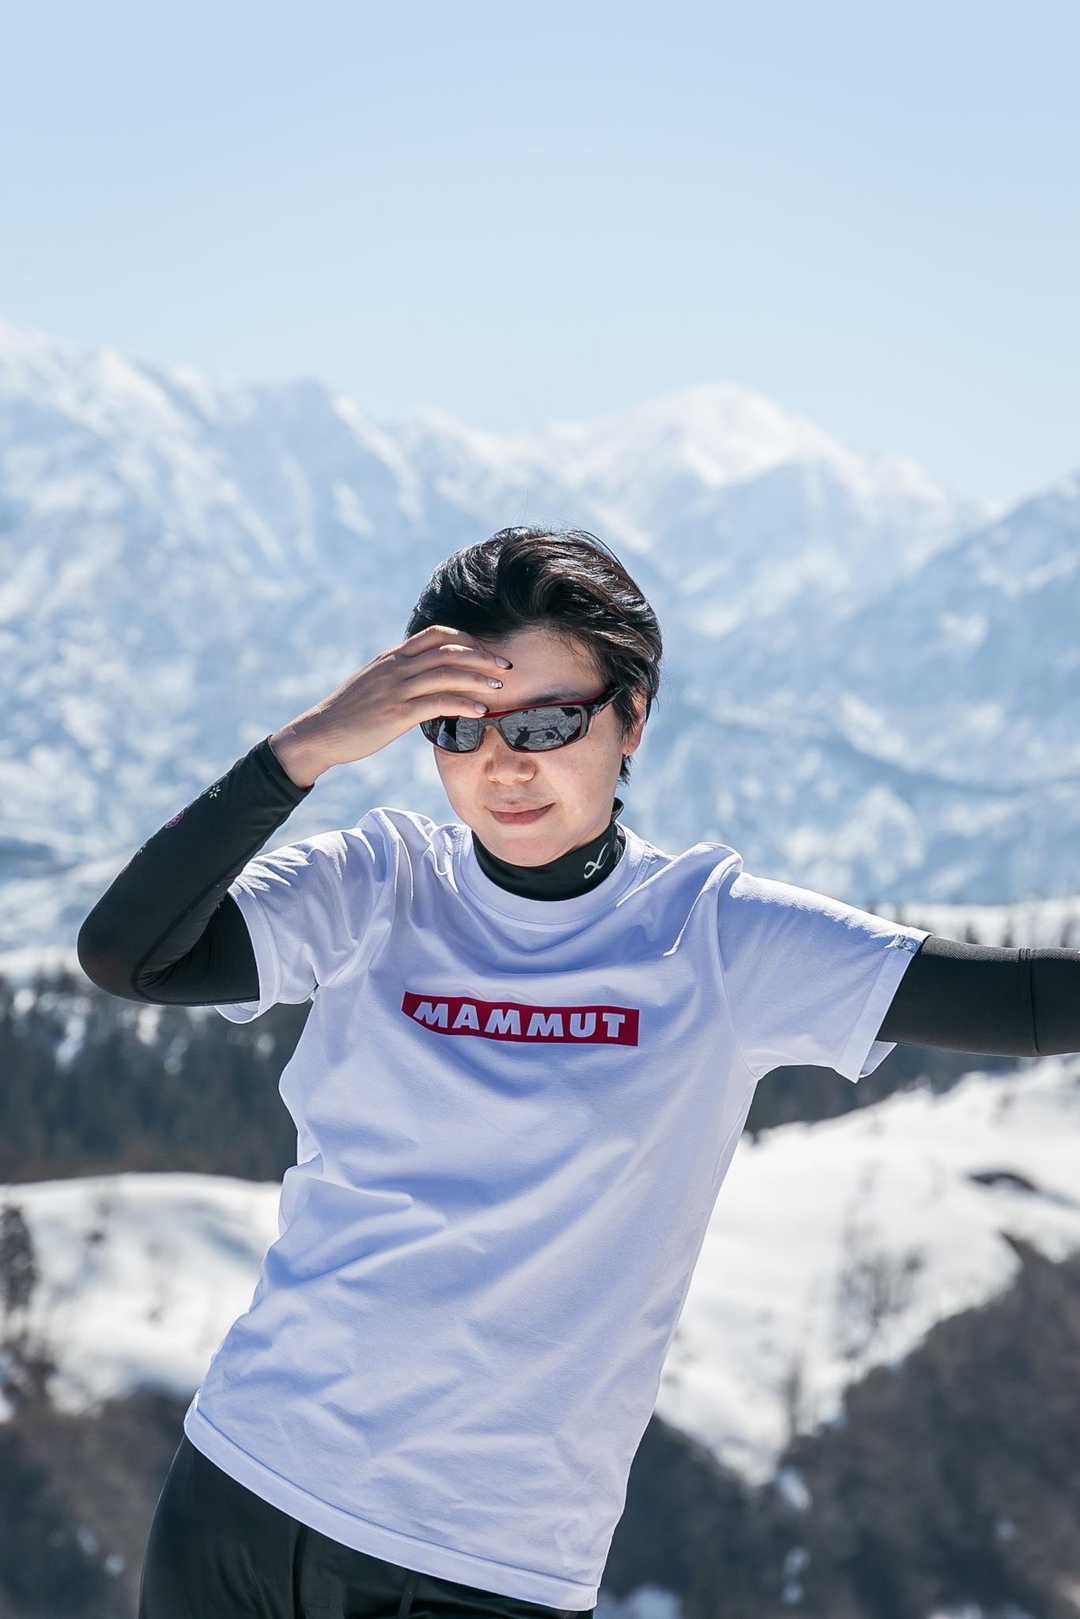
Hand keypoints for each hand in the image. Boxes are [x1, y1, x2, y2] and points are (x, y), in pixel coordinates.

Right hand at [269, 624, 512, 785]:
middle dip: (482, 655)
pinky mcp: (396, 713)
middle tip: (505, 667)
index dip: (466, 639)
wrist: (321, 733)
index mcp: (393, 658)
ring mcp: (396, 689)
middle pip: (448, 650)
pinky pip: (437, 703)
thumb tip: (426, 678)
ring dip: (478, 678)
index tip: (486, 652)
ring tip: (499, 687)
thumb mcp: (375, 684)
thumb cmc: (350, 714)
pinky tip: (480, 711)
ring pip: (447, 673)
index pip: (436, 634)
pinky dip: (463, 703)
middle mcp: (396, 667)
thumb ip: (399, 675)